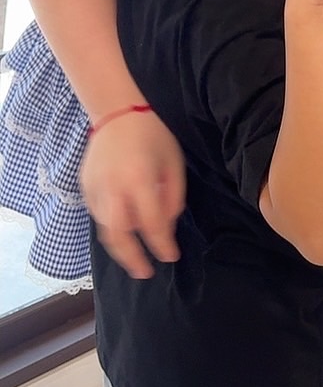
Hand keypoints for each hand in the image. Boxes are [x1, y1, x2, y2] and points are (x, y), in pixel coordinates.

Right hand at [80, 109, 185, 278]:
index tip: (171, 257)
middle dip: (132, 258)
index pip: (151, 223)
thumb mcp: (173, 164)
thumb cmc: (152, 136)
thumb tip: (166, 226)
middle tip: (145, 273)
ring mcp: (95, 189)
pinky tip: (123, 233)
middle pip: (119, 236)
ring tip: (134, 260)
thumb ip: (172, 197)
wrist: (117, 113)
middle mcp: (113, 189)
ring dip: (120, 248)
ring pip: (105, 229)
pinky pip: (98, 216)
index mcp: (139, 180)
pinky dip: (110, 228)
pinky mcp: (85, 188)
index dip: (162, 244)